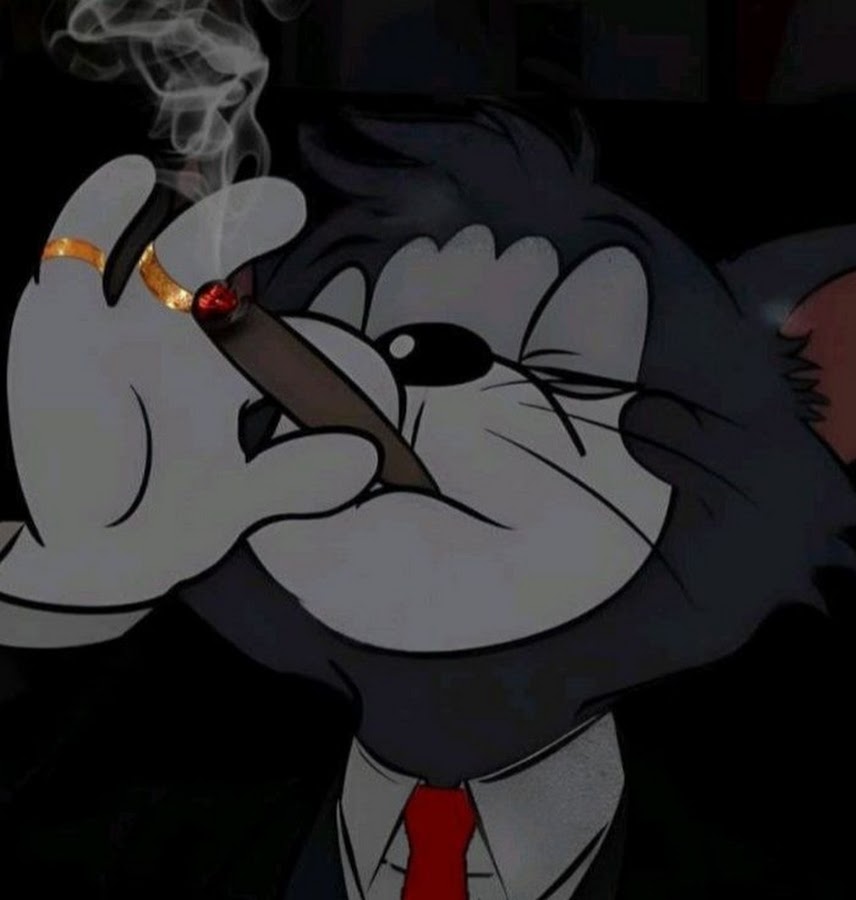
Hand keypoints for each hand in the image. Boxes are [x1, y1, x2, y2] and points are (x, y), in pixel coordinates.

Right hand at [0, 157, 378, 611]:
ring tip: (214, 189)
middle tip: (285, 205)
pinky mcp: (59, 322)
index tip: (334, 324)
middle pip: (213, 270)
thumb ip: (288, 483)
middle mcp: (175, 341)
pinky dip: (95, 215)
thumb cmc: (156, 527)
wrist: (73, 549)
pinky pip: (71, 257)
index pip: (265, 330)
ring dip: (190, 221)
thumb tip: (363, 459)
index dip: (298, 317)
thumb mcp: (225, 507)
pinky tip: (131, 176)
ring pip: (157, 256)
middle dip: (245, 231)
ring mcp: (118, 327)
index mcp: (221, 376)